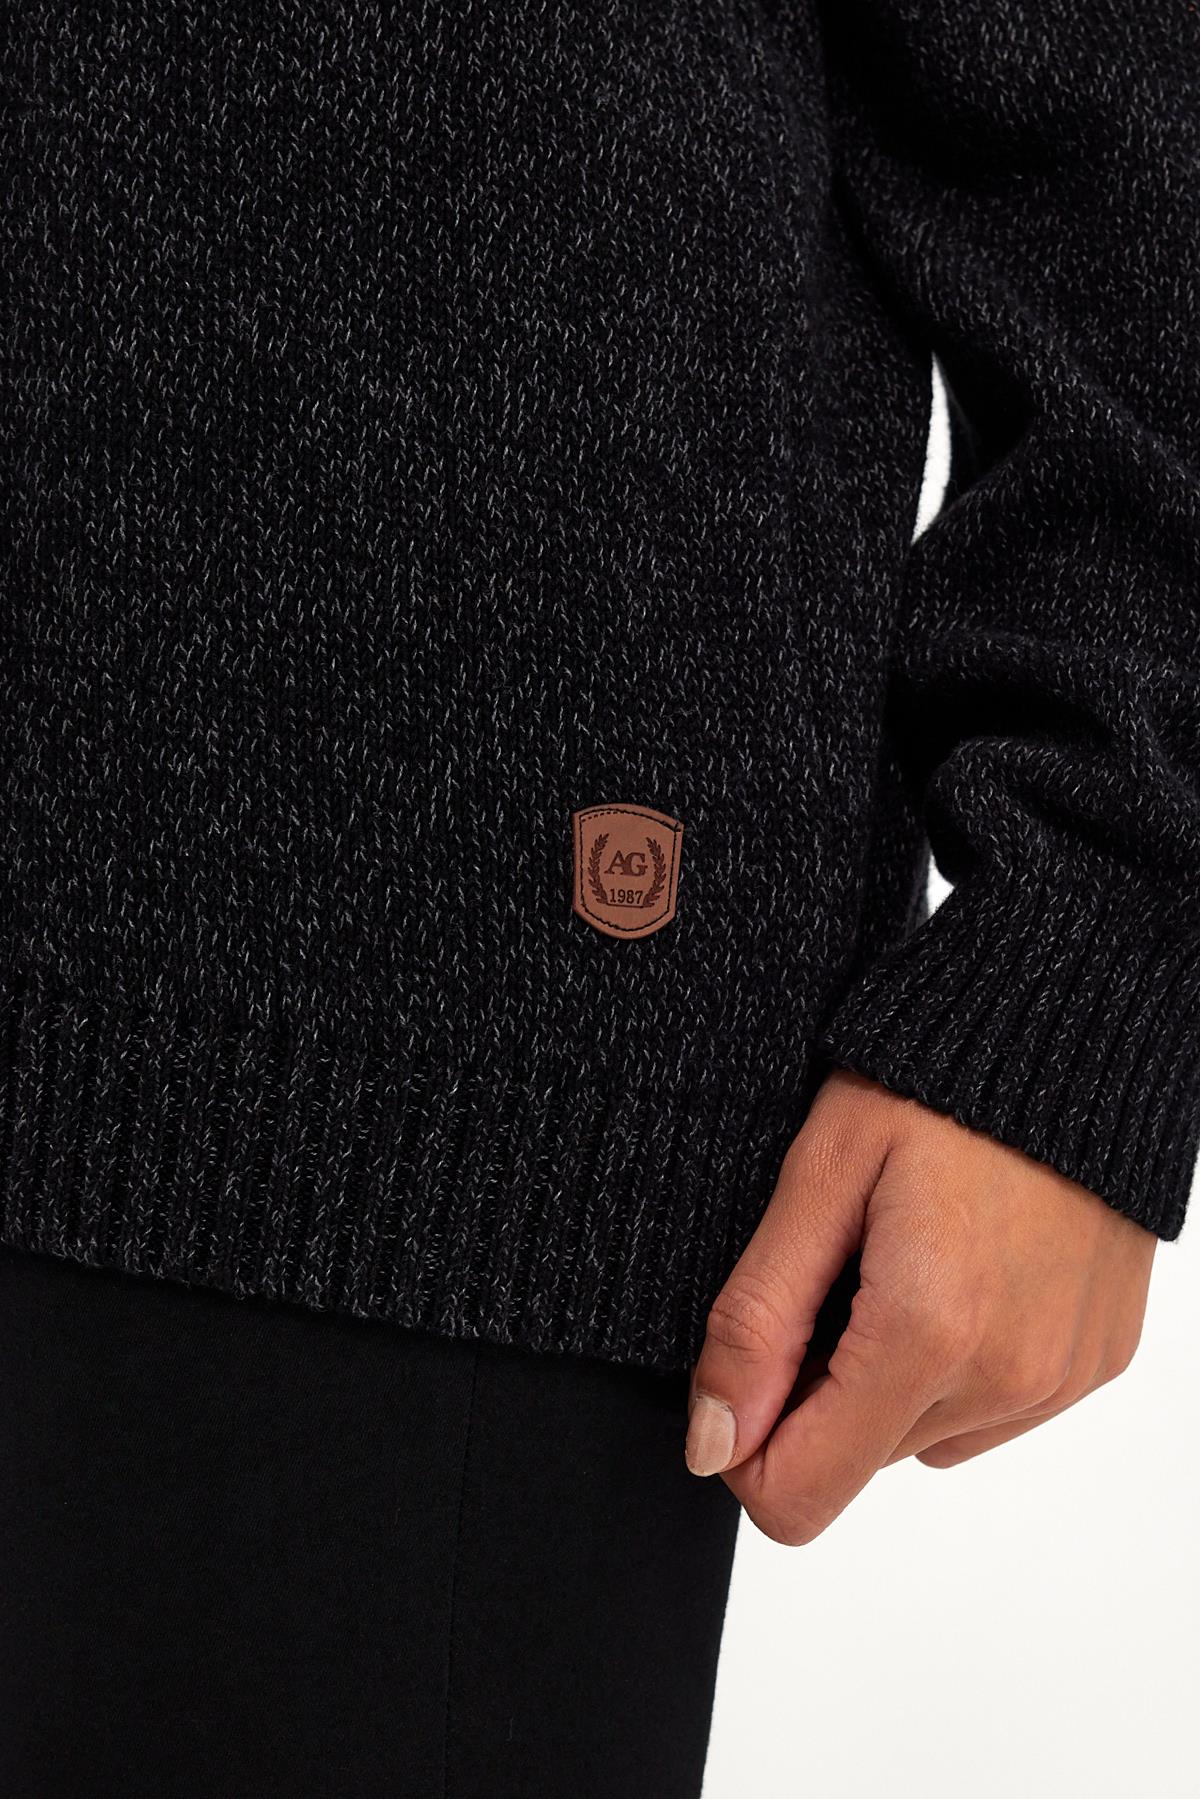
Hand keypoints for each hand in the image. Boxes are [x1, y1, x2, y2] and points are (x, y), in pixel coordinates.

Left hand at [685, 1068, 1156, 1543]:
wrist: (1073, 1027)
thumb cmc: (934, 1081)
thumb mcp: (818, 1176)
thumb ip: (757, 1319)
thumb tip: (714, 1441)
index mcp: (927, 1335)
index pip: (798, 1496)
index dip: (745, 1440)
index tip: (753, 1353)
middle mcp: (1008, 1378)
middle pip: (858, 1462)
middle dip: (823, 1383)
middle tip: (843, 1264)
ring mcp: (1062, 1378)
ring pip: (921, 1437)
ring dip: (891, 1370)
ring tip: (908, 1253)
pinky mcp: (1098, 1362)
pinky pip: (993, 1408)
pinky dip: (959, 1359)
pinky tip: (963, 1266)